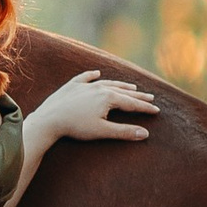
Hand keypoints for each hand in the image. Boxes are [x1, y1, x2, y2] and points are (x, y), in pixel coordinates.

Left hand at [43, 71, 157, 141]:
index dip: (145, 108)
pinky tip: (96, 73)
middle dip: (138, 96)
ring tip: (131, 87)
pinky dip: (92, 75)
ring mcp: (85, 85)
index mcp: (109, 97)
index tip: (157, 110)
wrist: (49, 119)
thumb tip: (145, 134)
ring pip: (107, 83)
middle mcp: (99, 87)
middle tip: (150, 98)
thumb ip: (124, 132)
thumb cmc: (76, 127)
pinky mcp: (71, 86)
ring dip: (121, 85)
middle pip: (123, 92)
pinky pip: (85, 77)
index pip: (132, 103)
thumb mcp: (103, 131)